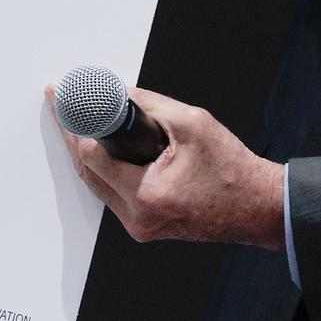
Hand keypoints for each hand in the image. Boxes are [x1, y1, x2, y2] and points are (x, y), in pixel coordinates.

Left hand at [47, 84, 285, 249]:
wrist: (259, 207)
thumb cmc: (233, 171)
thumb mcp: (191, 123)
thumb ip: (148, 105)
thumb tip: (117, 94)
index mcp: (148, 194)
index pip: (92, 155)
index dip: (75, 124)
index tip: (61, 100)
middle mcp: (138, 217)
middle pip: (89, 171)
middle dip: (74, 135)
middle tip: (62, 105)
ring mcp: (140, 226)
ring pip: (98, 185)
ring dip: (87, 153)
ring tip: (76, 121)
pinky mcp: (145, 226)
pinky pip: (113, 195)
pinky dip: (105, 170)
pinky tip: (99, 148)